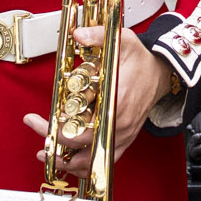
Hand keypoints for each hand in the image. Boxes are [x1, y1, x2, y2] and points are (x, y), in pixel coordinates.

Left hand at [21, 29, 175, 180]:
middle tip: (38, 132)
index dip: (56, 130)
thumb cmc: (142, 60)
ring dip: (68, 163)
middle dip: (54, 145)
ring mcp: (123, 135)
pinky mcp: (124, 139)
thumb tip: (79, 35)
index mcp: (116, 105)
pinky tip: (68, 161)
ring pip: (93, 162)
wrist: (163, 72)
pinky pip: (104, 162)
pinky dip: (85, 165)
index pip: (81, 130)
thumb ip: (99, 37)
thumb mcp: (123, 41)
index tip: (38, 121)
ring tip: (47, 154)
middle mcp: (119, 125)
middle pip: (82, 149)